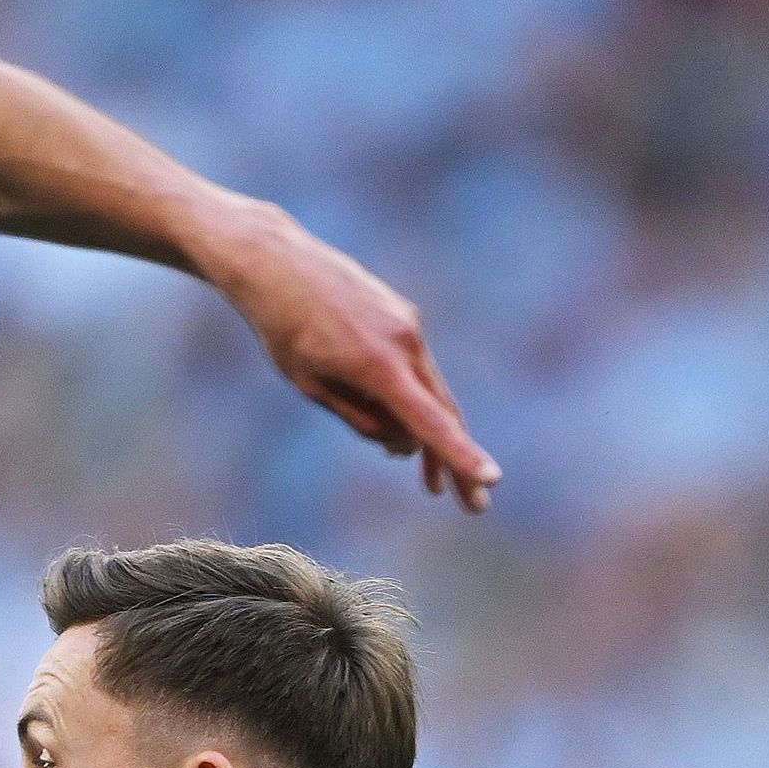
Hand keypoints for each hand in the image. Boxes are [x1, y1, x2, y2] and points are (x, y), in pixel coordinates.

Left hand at [204, 203, 500, 512]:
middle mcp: (404, 342)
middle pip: (444, 412)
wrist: (277, 262)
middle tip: (474, 506)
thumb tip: (404, 445)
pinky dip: (415, 401)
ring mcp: (408, 325)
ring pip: (432, 392)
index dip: (460, 456)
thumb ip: (361, 420)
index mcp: (377, 365)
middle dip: (457, 462)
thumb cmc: (284, 329)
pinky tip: (399, 428)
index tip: (491, 481)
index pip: (429, 421)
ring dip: (432, 436)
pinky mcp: (403, 316)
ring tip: (430, 485)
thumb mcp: (312, 386)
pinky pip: (417, 369)